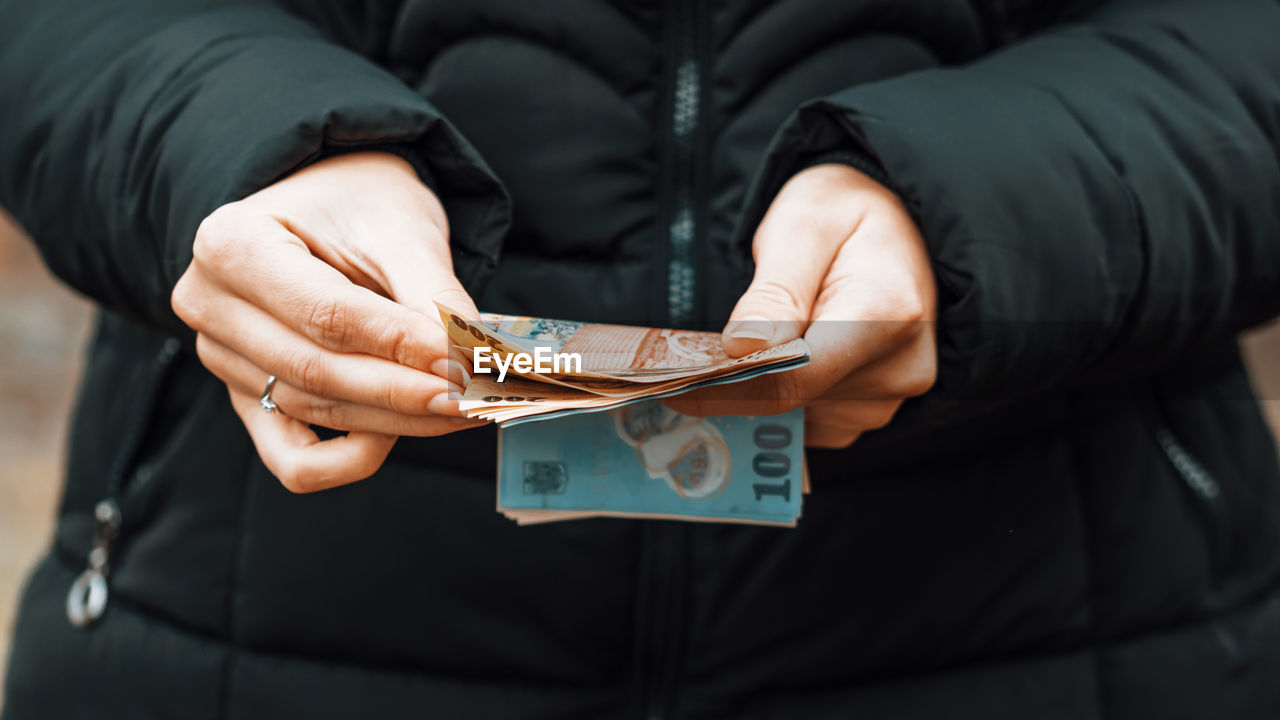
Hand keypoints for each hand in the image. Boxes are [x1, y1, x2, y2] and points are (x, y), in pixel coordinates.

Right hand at [172, 152, 484, 492]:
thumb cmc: (359, 204)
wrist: (328, 201)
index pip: (328, 315)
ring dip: (398, 421)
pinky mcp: (245, 397)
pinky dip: (349, 459)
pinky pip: (292, 458)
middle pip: (318, 372)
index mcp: (232, 244)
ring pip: (316, 412)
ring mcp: (221, 357)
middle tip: (479, 399)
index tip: (467, 363)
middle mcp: (209, 305)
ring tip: (467, 411)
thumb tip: (477, 362)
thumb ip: (433, 296)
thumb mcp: (400, 230)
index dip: (402, 347)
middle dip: (407, 392)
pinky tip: (403, 433)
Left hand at [666, 164, 936, 446]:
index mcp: (889, 315)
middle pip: (793, 401)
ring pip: (796, 416)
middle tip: (677, 363)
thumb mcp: (805, 224)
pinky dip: (777, 397)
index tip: (668, 383)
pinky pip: (808, 419)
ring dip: (755, 391)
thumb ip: (776, 289)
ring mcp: (888, 396)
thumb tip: (742, 349)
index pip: (797, 376)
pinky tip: (762, 362)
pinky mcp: (869, 409)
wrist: (892, 222)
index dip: (727, 386)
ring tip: (731, 348)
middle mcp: (900, 368)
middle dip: (733, 384)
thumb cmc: (845, 213)